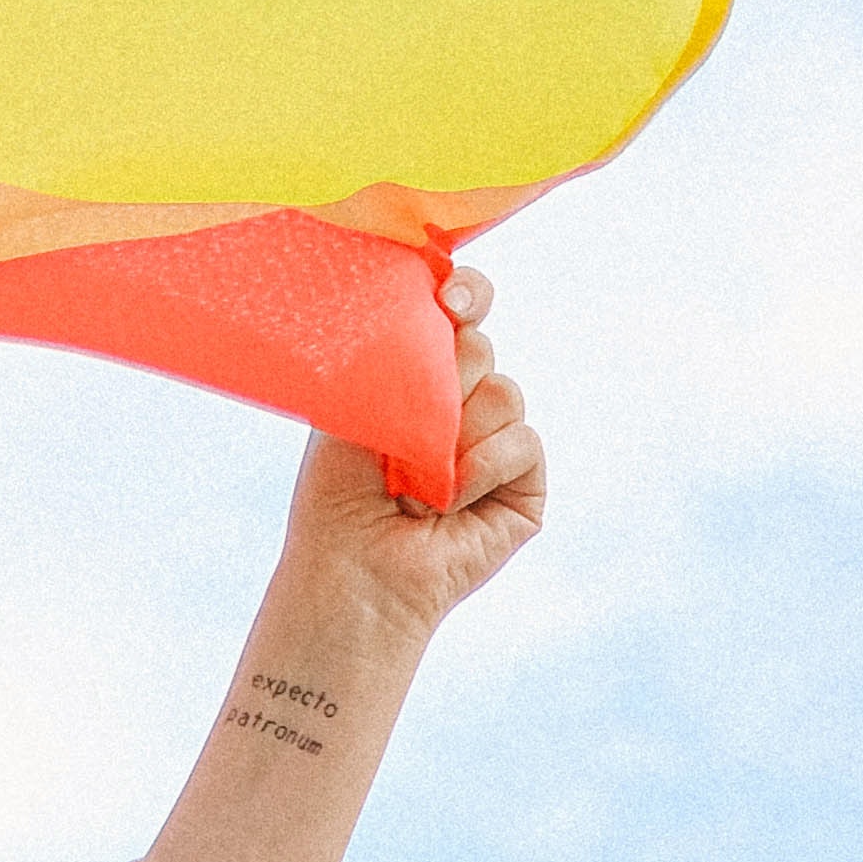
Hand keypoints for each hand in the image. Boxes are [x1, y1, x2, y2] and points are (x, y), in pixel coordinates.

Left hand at [280, 268, 546, 641]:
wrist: (352, 566)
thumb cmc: (337, 495)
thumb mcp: (351, 411)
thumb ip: (391, 357)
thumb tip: (435, 305)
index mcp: (419, 380)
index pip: (460, 314)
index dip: (467, 295)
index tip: (452, 298)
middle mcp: (463, 404)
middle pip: (481, 347)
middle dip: (443, 380)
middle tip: (405, 428)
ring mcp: (498, 442)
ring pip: (505, 392)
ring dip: (454, 437)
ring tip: (414, 484)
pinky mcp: (525, 482)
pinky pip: (522, 441)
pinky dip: (480, 469)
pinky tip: (447, 503)